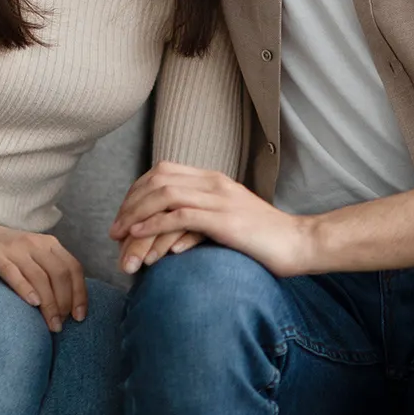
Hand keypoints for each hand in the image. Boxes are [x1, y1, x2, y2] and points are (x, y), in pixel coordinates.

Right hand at [0, 218, 87, 332]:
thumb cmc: (1, 253)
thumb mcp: (30, 257)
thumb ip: (47, 273)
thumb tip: (67, 307)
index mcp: (48, 244)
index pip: (73, 268)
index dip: (80, 294)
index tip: (80, 317)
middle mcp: (34, 243)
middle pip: (59, 274)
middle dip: (65, 303)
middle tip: (61, 326)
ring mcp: (14, 248)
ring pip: (40, 276)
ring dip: (49, 303)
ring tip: (51, 325)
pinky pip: (13, 272)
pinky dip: (25, 288)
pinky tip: (32, 304)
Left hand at [110, 162, 315, 277]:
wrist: (299, 243)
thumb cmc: (263, 239)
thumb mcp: (227, 222)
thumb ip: (200, 221)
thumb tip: (168, 237)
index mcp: (214, 179)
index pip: (163, 172)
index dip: (136, 192)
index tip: (123, 217)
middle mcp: (214, 183)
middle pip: (158, 180)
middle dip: (130, 204)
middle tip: (114, 231)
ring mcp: (220, 199)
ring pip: (164, 195)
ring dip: (136, 216)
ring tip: (121, 237)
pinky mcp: (224, 219)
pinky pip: (180, 215)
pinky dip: (154, 223)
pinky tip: (140, 235)